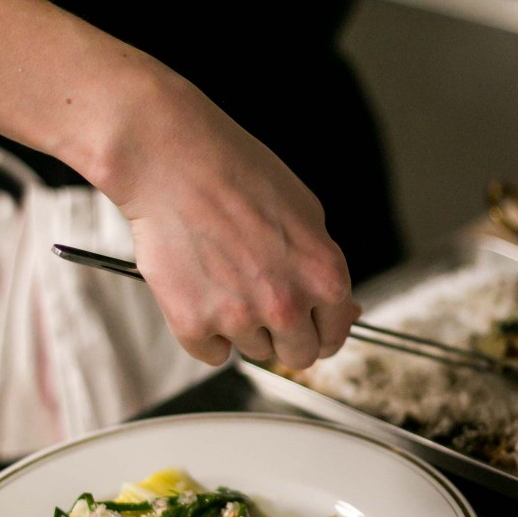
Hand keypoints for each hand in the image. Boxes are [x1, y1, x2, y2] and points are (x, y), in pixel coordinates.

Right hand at [98, 63, 359, 369]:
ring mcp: (239, 318)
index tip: (305, 328)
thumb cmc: (238, 174)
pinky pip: (210, 352)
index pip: (333, 338)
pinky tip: (198, 290)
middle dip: (283, 338)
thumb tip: (344, 311)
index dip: (318, 332)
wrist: (173, 160)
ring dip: (240, 326)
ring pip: (251, 351)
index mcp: (325, 277)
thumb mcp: (307, 213)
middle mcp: (287, 305)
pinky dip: (204, 331)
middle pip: (296, 357)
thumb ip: (324, 269)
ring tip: (222, 276)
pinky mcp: (193, 325)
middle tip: (259, 305)